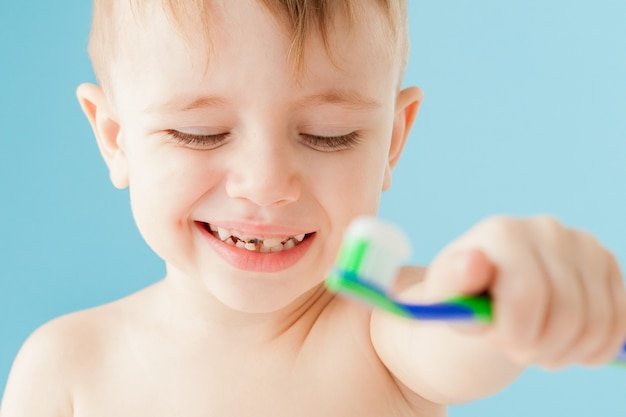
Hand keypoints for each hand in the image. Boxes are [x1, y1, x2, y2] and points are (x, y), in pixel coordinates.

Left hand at [421, 215, 625, 368]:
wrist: (490, 297)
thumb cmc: (464, 300)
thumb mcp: (445, 299)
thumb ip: (451, 283)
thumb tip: (472, 263)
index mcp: (503, 232)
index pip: (527, 296)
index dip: (516, 334)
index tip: (498, 339)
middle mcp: (547, 229)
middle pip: (566, 314)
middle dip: (539, 348)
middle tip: (517, 349)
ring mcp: (583, 244)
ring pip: (597, 323)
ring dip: (566, 353)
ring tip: (536, 347)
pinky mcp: (607, 265)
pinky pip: (619, 323)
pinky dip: (593, 348)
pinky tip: (565, 346)